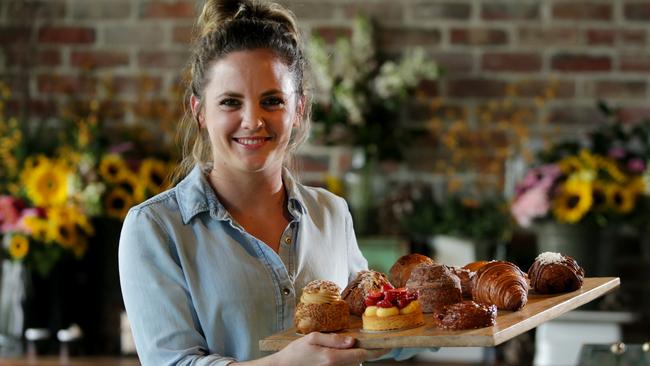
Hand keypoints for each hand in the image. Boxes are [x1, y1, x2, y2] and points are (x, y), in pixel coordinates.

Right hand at [272, 332, 388, 365]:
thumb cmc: (295, 352)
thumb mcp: (313, 338)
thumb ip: (334, 339)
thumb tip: (353, 341)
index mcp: (332, 358)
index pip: (361, 354)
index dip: (376, 351)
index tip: (387, 346)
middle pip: (359, 360)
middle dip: (365, 352)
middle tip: (369, 343)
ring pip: (352, 364)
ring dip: (355, 356)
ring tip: (349, 349)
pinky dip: (347, 360)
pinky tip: (340, 354)